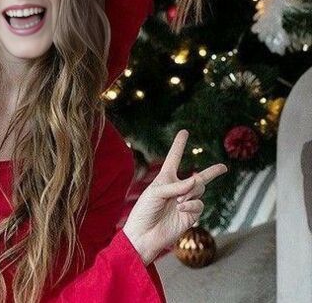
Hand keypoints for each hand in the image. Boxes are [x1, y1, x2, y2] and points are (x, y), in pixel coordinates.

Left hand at [122, 130, 226, 264]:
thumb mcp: (156, 193)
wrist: (145, 236)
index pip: (174, 157)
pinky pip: (199, 204)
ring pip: (199, 189)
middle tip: (224, 167)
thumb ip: (176, 186)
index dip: (179, 144)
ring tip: (178, 202)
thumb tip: (196, 181)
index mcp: (165, 177)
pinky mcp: (190, 215)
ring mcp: (186, 202)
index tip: (184, 132)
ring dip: (190, 192)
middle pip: (199, 177)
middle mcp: (178, 188)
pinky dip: (191, 204)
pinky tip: (181, 208)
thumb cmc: (144, 211)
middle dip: (212, 172)